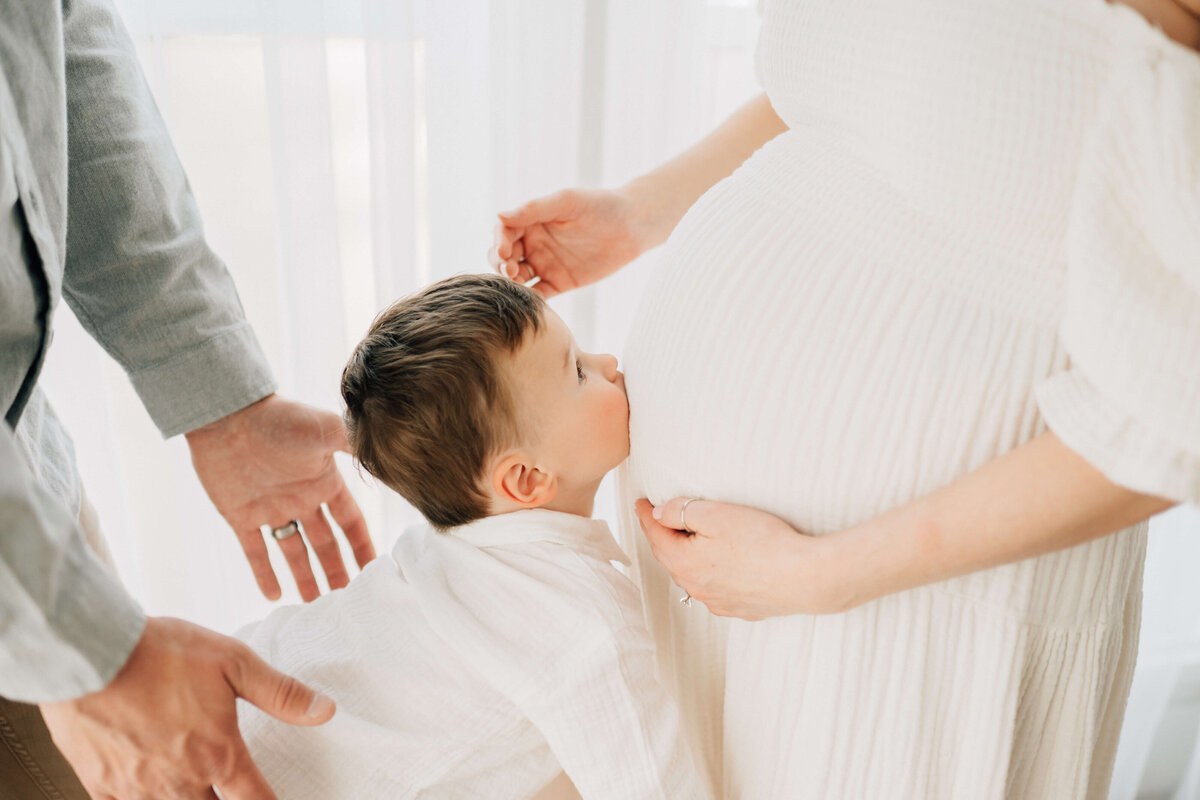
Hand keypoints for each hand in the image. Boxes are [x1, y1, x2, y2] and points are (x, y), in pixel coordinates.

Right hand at [40, 617, 335, 799]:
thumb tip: (326, 711)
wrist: (90, 653)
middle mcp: (181, 782)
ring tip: (198, 791)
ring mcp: (137, 787)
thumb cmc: (162, 653)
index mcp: (218, 755)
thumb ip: (281, 693)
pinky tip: (147, 793)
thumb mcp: (234, 662)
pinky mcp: (99, 783)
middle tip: (233, 792)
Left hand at [186, 394, 375, 601]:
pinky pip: (255, 552)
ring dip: (305, 578)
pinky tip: (273, 597)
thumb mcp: (326, 431)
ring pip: (293, 553)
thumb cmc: (279, 419)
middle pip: (324, 544)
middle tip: (346, 601)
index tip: (374, 571)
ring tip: (315, 606)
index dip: (362, 546)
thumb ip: (358, 447)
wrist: (226, 415)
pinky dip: (263, 574)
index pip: (350, 523)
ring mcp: (271, 509)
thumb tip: (393, 457)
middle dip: (336, 570)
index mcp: (324, 482)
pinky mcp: (240, 516)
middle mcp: (301, 499)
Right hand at [489, 188, 654, 297]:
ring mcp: (545, 264)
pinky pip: (538, 294)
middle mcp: (534, 243)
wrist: (632, 226)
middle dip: (501, 264)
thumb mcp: (566, 202)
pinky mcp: (559, 283)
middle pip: (505, 257)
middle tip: (509, 270)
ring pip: (517, 277)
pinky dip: (530, 299)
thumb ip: (534, 209)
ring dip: (511, 282)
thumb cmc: (600, 206)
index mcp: (532, 221)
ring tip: (517, 283)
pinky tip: (529, 301)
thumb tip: (499, 215)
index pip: (504, 231)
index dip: (499, 241)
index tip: (503, 251)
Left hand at [634, 498, 854, 618]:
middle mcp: (695, 588)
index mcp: (684, 562)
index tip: (640, 502)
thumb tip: (657, 514)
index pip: (655, 534)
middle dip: (662, 537)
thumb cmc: (762, 541)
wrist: (805, 577)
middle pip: (670, 557)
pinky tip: (717, 567)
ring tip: (686, 540)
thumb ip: (681, 511)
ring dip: (685, 557)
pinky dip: (708, 575)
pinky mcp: (740, 609)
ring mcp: (718, 602)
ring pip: (691, 576)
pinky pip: (714, 590)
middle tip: (657, 518)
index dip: (646, 515)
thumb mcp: (716, 514)